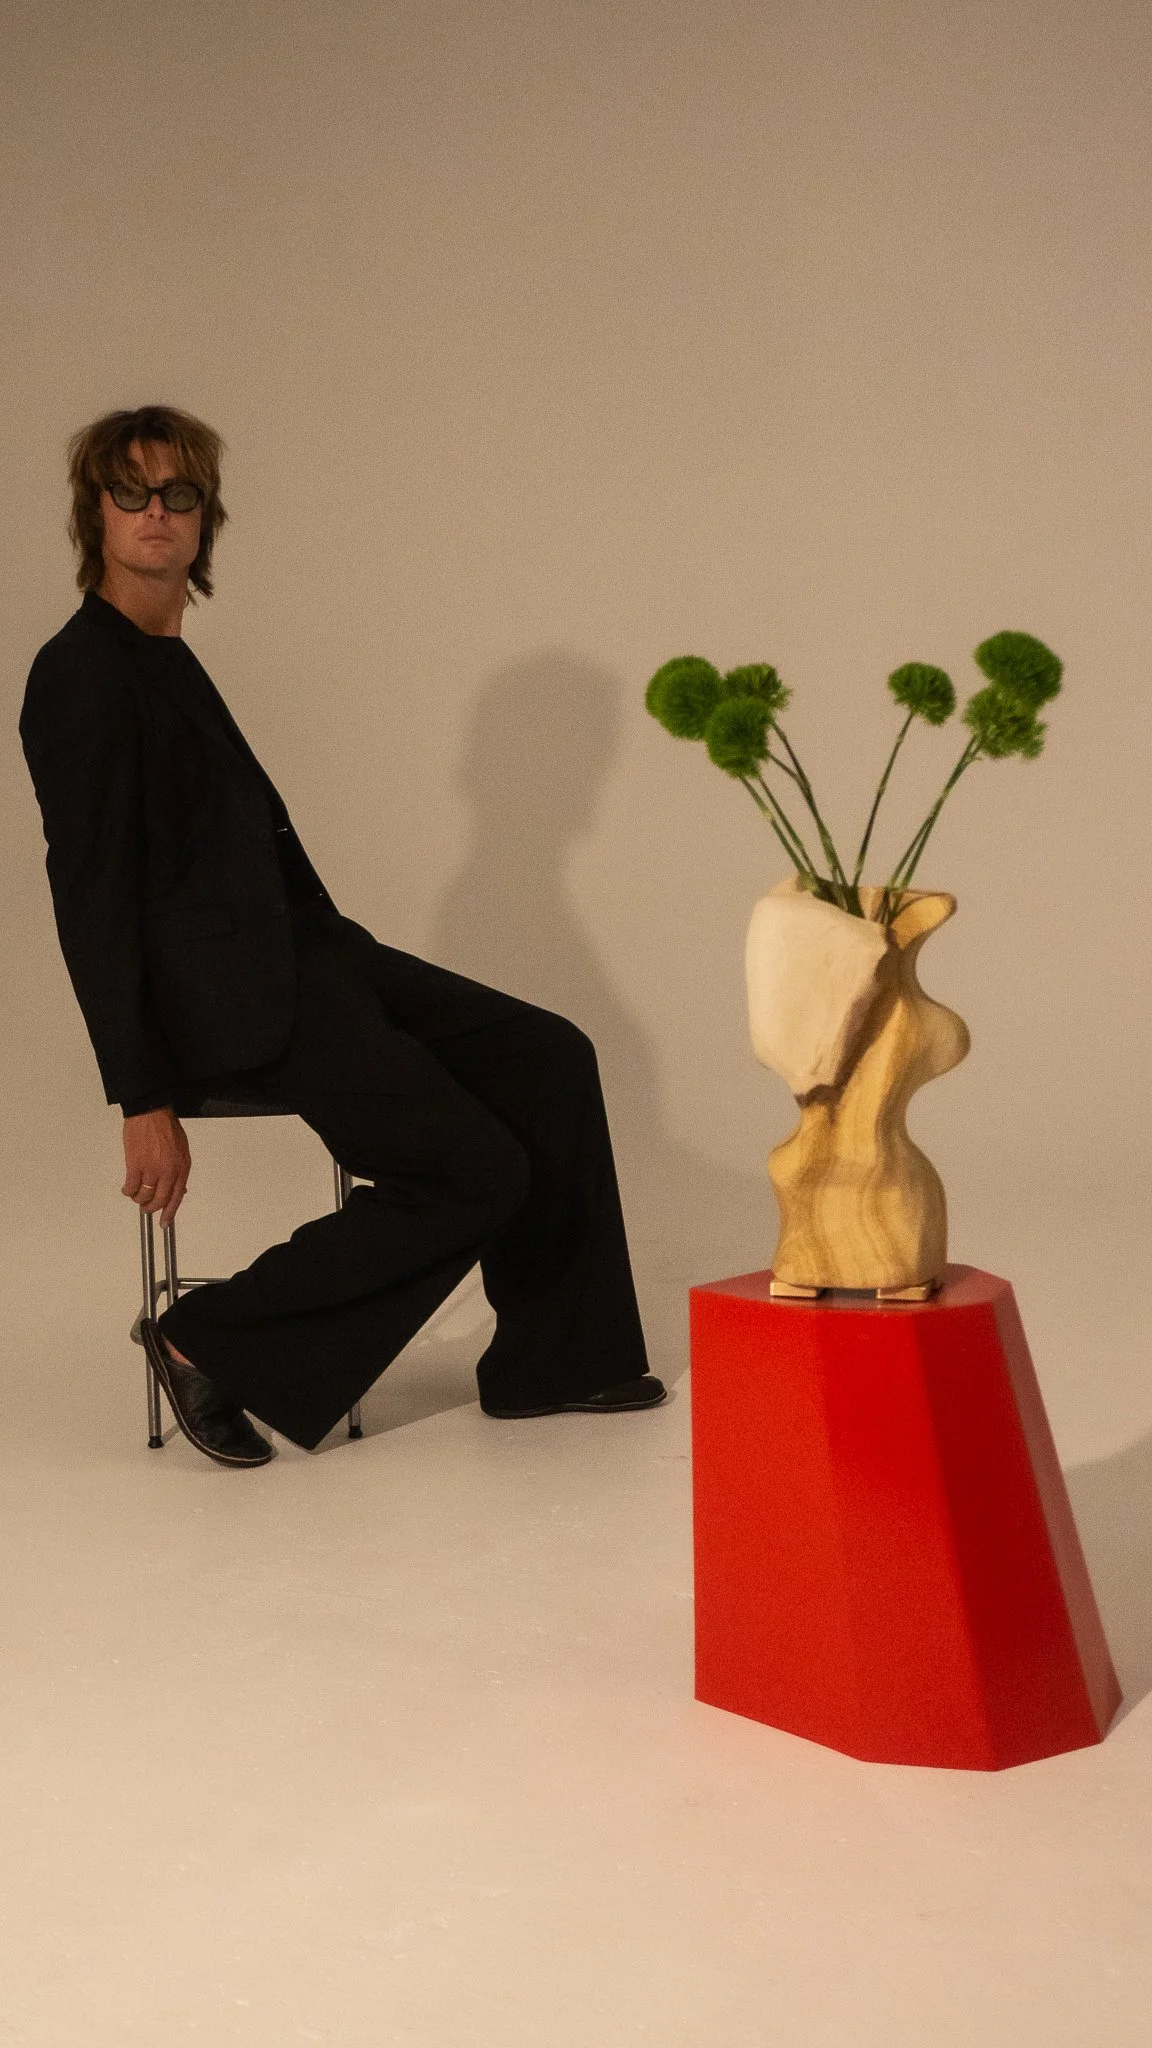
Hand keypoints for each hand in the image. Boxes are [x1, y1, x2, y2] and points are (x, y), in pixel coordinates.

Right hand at [122, 1108, 190, 1228]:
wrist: (151, 1112)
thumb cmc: (166, 1127)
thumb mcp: (182, 1150)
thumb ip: (180, 1171)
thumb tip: (179, 1188)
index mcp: (181, 1167)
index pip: (177, 1197)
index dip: (170, 1212)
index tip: (165, 1222)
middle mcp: (168, 1171)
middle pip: (160, 1200)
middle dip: (152, 1208)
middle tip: (146, 1209)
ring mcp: (151, 1169)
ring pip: (144, 1195)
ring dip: (139, 1199)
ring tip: (137, 1196)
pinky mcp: (135, 1165)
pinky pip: (131, 1187)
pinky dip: (128, 1191)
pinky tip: (128, 1189)